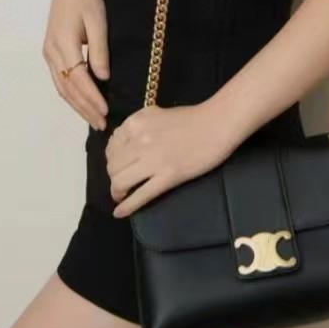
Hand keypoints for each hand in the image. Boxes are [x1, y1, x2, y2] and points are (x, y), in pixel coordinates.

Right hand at [42, 0, 109, 129]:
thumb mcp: (98, 19)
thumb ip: (99, 48)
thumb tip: (103, 78)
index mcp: (62, 41)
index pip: (77, 77)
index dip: (91, 96)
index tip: (105, 111)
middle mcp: (51, 51)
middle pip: (67, 87)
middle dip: (85, 108)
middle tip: (102, 124)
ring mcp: (49, 53)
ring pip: (61, 87)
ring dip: (77, 106)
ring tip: (94, 120)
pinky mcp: (51, 53)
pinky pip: (60, 80)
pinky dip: (71, 95)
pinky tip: (84, 104)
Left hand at [105, 102, 232, 218]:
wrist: (216, 124)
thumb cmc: (190, 118)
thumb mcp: (155, 114)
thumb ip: (136, 126)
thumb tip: (121, 142)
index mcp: (135, 123)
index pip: (112, 147)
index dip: (113, 160)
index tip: (119, 166)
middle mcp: (139, 140)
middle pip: (113, 166)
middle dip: (114, 176)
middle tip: (121, 182)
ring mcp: (153, 160)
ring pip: (121, 181)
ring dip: (117, 191)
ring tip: (122, 194)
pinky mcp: (167, 177)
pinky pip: (140, 195)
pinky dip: (127, 207)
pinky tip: (120, 213)